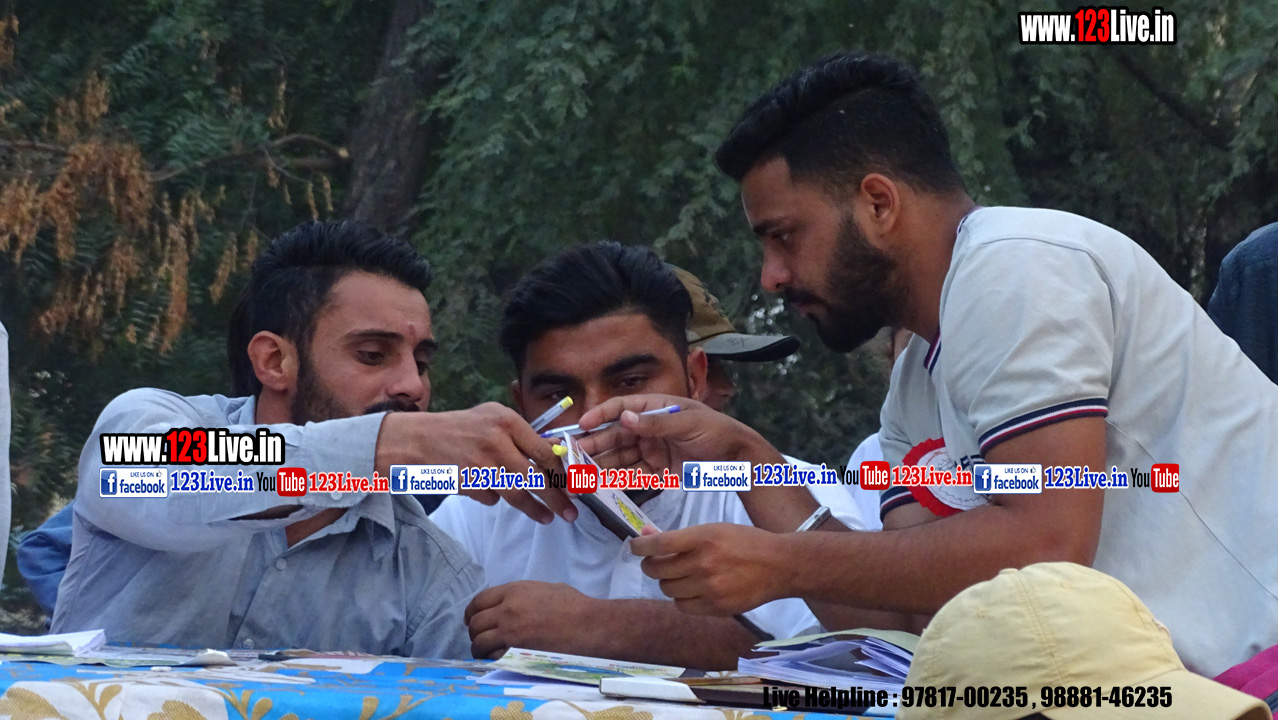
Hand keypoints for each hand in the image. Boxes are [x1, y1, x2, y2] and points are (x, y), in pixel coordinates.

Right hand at [375, 403, 574, 523]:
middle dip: (557, 498)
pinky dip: (493, 498)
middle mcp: (496, 440)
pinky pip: (491, 498)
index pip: (545, 451)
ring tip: (547, 517)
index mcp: (507, 421)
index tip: (573, 486)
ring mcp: (481, 463)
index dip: (562, 473)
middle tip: (570, 513)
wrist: (419, 438)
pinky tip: (485, 489)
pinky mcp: (467, 482)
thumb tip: (555, 455)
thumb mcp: (493, 417)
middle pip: (536, 476)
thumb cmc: (461, 427)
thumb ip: (522, 434)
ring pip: (516, 493)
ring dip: (534, 509)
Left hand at [464, 581, 595, 658]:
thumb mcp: (546, 588)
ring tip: (483, 652)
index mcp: (514, 591)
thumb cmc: (574, 605)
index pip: (479, 601)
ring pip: (479, 641)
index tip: (472, 620)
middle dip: (474, 631)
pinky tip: (496, 660)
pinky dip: (491, 659)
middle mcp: (507, 610)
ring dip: (479, 647)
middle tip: (479, 637)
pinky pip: (492, 656)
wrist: (588, 625)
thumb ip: (525, 594)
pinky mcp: (516, 651)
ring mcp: (510, 632)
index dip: (472, 612)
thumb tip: (516, 602)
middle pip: (476, 622)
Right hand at [574, 395, 781, 474]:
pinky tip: (602, 486)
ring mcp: (652, 450)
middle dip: (595, 445)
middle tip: (574, 455)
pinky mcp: (657, 471)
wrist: (738, 459)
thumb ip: (656, 423)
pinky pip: (633, 475)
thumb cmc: (715, 431)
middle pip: (615, 435)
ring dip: (601, 464)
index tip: (582, 425)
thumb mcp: (688, 423)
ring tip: (582, 474)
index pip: (621, 407)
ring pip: (620, 457)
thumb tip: (624, 418)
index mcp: (655, 408)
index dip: (600, 414)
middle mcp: (649, 428)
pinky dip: (618, 480)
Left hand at [629, 523, 788, 615]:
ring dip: (667, 582)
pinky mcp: (717, 608)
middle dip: (651, 565)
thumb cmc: (746, 542)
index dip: (640, 547)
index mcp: (703, 538)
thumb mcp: (714, 529)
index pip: (658, 545)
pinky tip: (692, 590)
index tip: (634, 547)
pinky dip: (682, 599)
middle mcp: (704, 564)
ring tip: (678, 575)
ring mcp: (710, 589)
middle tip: (656, 562)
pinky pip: (683, 607)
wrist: (779, 566)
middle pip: (658, 570)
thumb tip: (647, 536)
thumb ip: (681, 536)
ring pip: (668, 590)